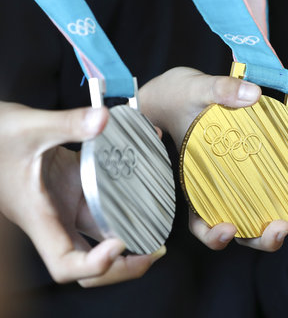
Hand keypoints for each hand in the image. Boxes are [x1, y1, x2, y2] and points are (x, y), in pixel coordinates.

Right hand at [0, 103, 164, 286]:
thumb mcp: (30, 127)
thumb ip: (67, 124)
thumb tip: (103, 119)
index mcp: (40, 217)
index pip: (65, 265)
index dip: (95, 265)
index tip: (119, 244)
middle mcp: (57, 219)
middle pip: (90, 262)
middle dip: (125, 263)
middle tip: (156, 249)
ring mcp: (67, 207)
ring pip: (102, 234)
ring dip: (131, 234)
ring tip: (161, 225)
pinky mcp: (76, 190)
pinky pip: (106, 204)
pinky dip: (127, 201)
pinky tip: (147, 184)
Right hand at [140, 67, 287, 250]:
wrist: (189, 91)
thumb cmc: (180, 98)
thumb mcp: (192, 91)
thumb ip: (219, 91)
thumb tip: (253, 95)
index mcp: (197, 187)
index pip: (202, 224)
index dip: (214, 236)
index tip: (229, 228)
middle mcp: (225, 191)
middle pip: (246, 227)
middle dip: (267, 236)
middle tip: (282, 225)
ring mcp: (249, 179)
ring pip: (274, 207)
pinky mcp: (267, 162)